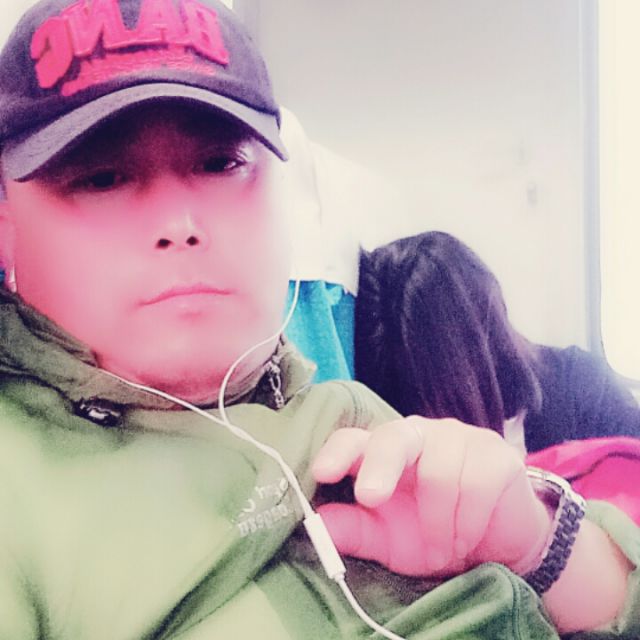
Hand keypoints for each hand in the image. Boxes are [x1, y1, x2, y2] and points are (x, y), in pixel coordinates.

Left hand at [312, 416, 552, 576]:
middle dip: (380, 466)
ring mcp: (458, 438)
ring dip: (438, 525)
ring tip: (444, 548)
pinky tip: (468, 536)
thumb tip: (318, 523)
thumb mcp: (390, 542)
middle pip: (393, 437)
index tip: (321, 472)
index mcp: (383, 452)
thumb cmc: (434, 535)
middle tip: (371, 499)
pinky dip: (467, 522)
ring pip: (438, 472)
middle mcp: (416, 435)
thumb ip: (356, 530)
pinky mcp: (495, 453)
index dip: (337, 451)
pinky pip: (476, 485)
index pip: (354, 439)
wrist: (498, 545)